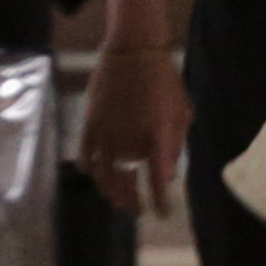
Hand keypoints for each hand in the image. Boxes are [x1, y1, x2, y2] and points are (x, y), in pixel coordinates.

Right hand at [79, 44, 190, 217]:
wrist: (133, 51)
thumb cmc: (164, 81)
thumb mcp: (181, 112)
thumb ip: (175, 145)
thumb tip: (167, 175)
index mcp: (156, 135)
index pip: (157, 178)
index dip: (159, 200)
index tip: (161, 215)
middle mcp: (128, 138)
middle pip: (126, 179)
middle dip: (132, 199)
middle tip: (136, 210)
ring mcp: (106, 130)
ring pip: (103, 171)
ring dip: (110, 189)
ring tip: (116, 199)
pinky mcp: (90, 122)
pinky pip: (85, 152)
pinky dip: (88, 167)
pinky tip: (93, 174)